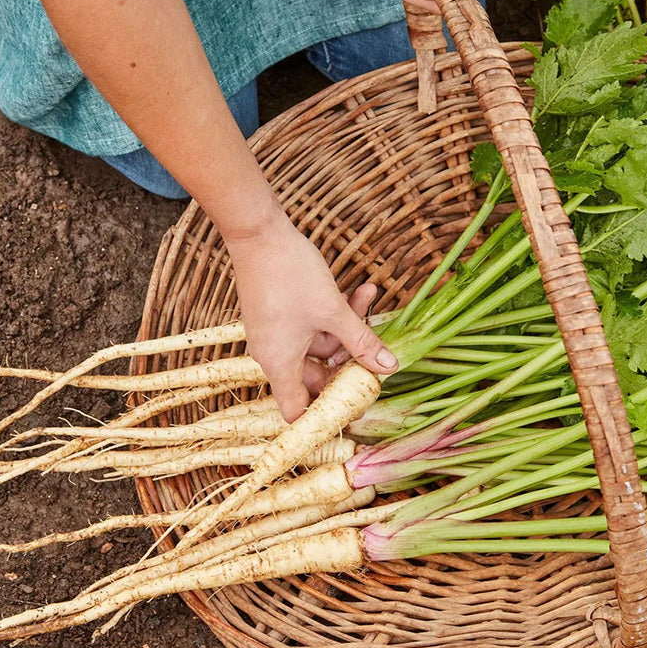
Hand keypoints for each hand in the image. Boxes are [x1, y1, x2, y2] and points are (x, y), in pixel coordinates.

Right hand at [226, 214, 397, 421]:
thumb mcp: (333, 312)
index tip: (353, 406)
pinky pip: (311, 326)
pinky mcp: (280, 314)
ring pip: (319, 344)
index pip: (297, 410)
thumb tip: (389, 367)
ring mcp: (276, 333)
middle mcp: (274, 354)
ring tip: (368, 297)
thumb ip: (361, 342)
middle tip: (376, 354)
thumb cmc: (290, 275)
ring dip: (346, 328)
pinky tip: (357, 291)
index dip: (324, 415)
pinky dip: (332, 315)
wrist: (257, 232)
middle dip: (348, 362)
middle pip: (316, 376)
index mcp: (280, 364)